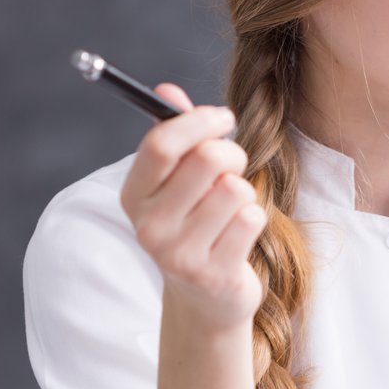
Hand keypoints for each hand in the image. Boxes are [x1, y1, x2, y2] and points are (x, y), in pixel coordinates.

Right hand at [118, 85, 265, 329]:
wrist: (206, 298)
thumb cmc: (196, 224)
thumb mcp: (179, 182)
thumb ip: (175, 135)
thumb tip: (168, 89)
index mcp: (133, 196)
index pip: (161, 144)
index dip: (198, 121)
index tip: (223, 117)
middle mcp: (149, 226)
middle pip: (208, 159)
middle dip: (232, 154)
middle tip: (233, 166)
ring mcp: (179, 253)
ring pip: (236, 189)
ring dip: (245, 193)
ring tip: (231, 210)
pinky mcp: (214, 273)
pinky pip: (251, 218)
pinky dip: (255, 219)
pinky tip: (239, 236)